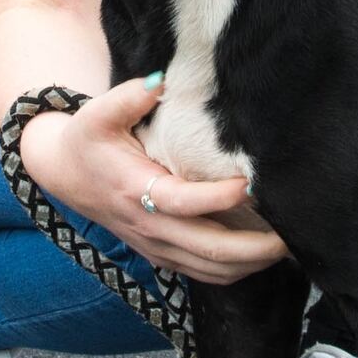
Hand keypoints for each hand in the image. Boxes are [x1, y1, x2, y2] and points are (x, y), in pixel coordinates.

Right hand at [20, 76, 290, 285]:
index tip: (251, 183)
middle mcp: (150, 226)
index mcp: (136, 191)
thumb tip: (160, 83)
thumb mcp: (98, 113)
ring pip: (212, 270)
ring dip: (253, 263)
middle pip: (208, 249)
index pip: (184, 202)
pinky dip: (238, 270)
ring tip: (287, 245)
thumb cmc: (89, 140)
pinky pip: (205, 274)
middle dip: (255, 247)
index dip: (219, 198)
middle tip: (292, 234)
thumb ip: (129, 97)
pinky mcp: (164, 255)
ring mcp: (157, 246)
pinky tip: (263, 254)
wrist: (65, 174)